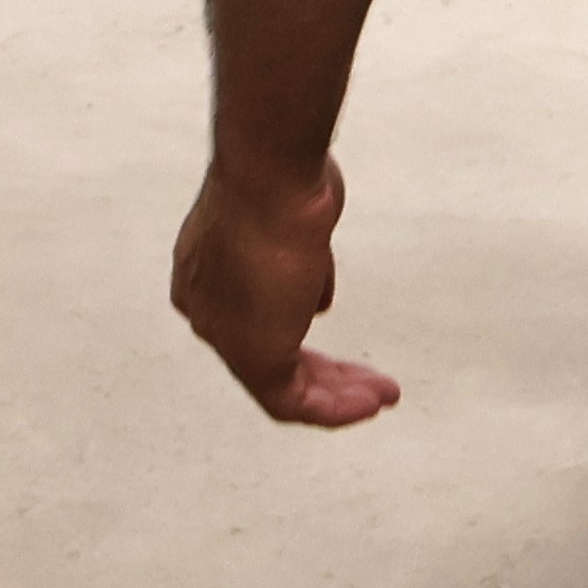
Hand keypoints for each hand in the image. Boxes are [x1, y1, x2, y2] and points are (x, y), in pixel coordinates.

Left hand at [173, 156, 398, 426]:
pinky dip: (336, 408)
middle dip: (327, 373)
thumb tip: (315, 299)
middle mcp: (207, 308)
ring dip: (339, 395)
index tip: (338, 345)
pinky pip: (294, 401)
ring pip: (282, 385)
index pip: (255, 322)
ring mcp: (224, 334)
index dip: (300, 337)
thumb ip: (303, 268)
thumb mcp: (297, 224)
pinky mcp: (252, 355)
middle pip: (269, 358)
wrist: (271, 179)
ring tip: (382, 396)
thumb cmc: (280, 181)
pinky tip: (370, 401)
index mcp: (206, 276)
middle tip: (368, 382)